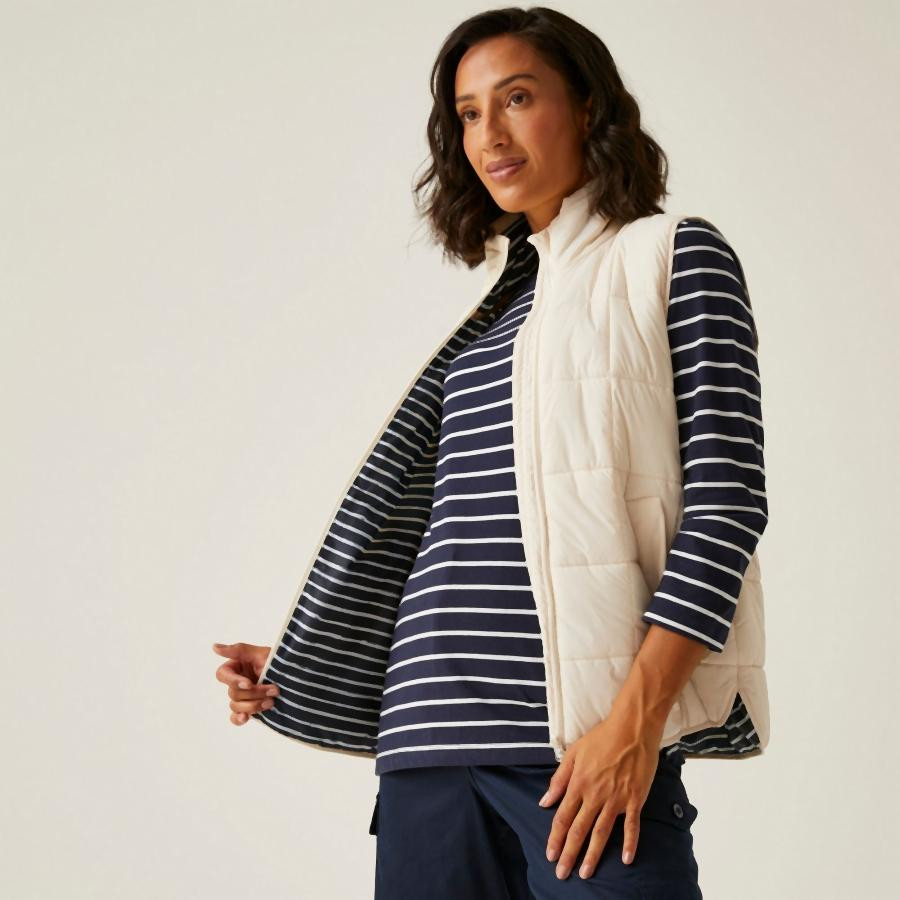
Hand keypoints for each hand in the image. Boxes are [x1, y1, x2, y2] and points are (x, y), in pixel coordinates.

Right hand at [212, 641, 275, 724]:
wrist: (298, 677)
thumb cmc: (279, 662)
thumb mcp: (262, 653)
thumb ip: (239, 650)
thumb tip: (214, 647)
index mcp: (237, 667)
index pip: (223, 674)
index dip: (234, 681)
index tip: (249, 683)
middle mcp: (238, 682)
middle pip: (232, 692)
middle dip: (254, 693)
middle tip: (274, 690)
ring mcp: (243, 697)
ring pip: (235, 706)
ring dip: (253, 705)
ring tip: (271, 702)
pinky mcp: (248, 709)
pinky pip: (236, 717)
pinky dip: (239, 718)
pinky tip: (247, 718)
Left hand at [538, 708, 663, 880]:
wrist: (631, 729)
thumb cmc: (601, 738)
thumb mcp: (573, 753)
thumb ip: (558, 779)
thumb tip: (544, 802)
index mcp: (578, 783)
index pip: (563, 817)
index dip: (555, 837)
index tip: (550, 855)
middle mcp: (595, 795)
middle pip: (579, 830)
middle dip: (569, 853)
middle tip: (562, 874)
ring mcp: (616, 799)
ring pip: (601, 832)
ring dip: (593, 855)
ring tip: (585, 872)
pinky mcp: (635, 799)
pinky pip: (632, 826)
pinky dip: (629, 843)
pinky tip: (625, 859)